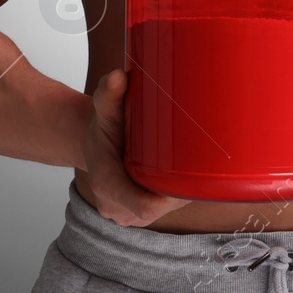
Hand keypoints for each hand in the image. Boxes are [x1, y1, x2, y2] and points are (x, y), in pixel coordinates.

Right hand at [82, 69, 193, 227]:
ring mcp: (126, 215)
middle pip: (161, 207)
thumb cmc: (103, 127)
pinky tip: (182, 176)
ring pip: (164, 209)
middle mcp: (115, 206)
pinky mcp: (137, 216)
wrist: (94, 143)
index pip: (144, 206)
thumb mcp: (104, 108)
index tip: (189, 179)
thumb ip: (109, 93)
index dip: (170, 198)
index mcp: (107, 184)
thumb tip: (119, 77)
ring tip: (190, 164)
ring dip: (178, 191)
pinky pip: (161, 210)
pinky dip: (173, 195)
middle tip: (198, 159)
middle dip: (179, 188)